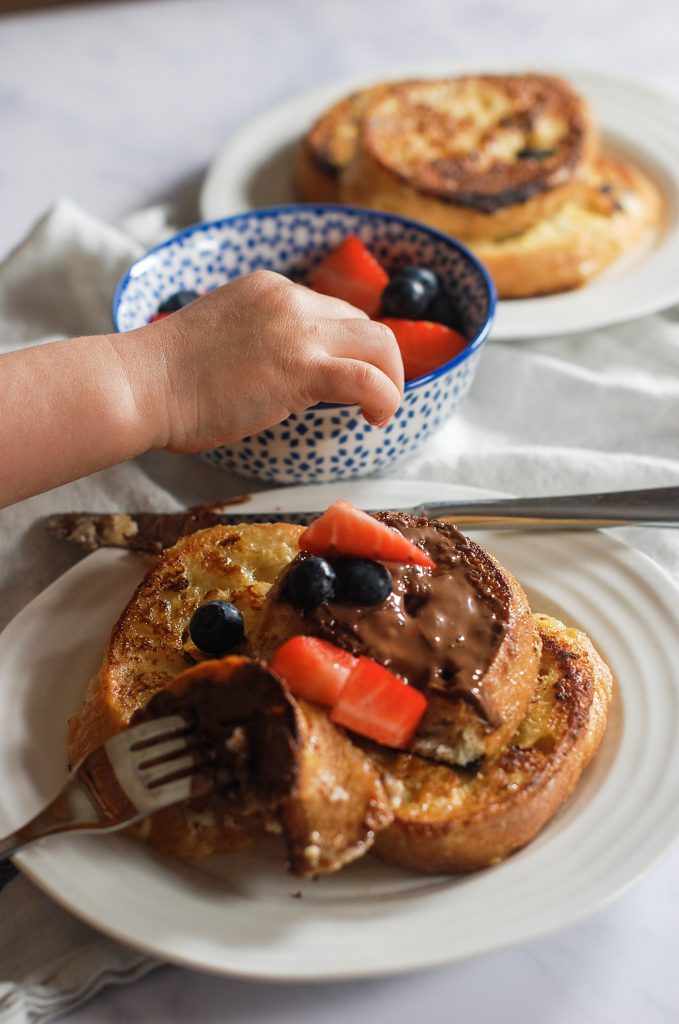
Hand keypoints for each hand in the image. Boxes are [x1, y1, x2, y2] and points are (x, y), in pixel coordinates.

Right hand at [117, 271, 403, 454]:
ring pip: (380, 343)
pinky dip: (387, 397)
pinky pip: (369, 379)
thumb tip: (277, 376)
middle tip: (369, 394)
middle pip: (362, 323)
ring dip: (391, 378)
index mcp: (268, 288)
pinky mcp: (302, 368)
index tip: (343, 374)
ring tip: (380, 408)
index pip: (329, 310)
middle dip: (375, 360)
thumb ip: (257, 342)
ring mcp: (298, 330)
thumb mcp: (220, 337)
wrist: (142, 384)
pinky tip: (377, 418)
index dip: (343, 346)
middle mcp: (290, 298)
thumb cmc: (164, 375)